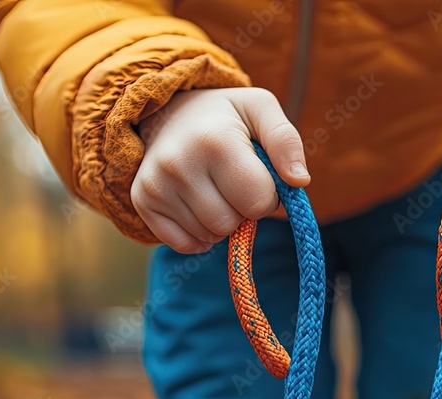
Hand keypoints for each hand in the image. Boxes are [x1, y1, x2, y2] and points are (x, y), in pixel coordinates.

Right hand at [132, 88, 308, 253]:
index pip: (257, 201)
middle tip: (234, 182)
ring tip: (214, 188)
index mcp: (215, 140)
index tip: (258, 175)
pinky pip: (184, 245)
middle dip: (243, 209)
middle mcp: (178, 164)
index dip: (267, 195)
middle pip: (230, 224)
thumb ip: (286, 141)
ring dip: (221, 221)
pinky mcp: (142, 202)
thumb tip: (300, 181)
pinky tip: (197, 205)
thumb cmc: (226, 116)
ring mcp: (156, 184)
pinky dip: (199, 234)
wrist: (169, 111)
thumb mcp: (261, 109)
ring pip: (209, 236)